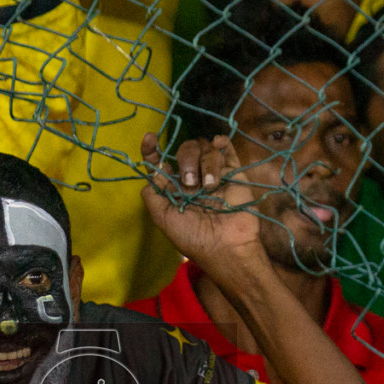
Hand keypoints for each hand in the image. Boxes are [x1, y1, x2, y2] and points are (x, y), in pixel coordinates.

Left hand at [140, 132, 269, 285]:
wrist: (226, 246)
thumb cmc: (193, 237)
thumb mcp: (163, 218)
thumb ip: (153, 194)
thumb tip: (152, 173)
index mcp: (174, 188)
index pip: (161, 161)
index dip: (153, 148)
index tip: (150, 138)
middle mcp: (193, 178)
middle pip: (185, 149)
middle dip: (186, 160)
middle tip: (190, 183)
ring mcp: (213, 173)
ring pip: (205, 147)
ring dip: (205, 163)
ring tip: (209, 186)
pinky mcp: (233, 172)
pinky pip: (226, 148)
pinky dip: (221, 143)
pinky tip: (218, 145)